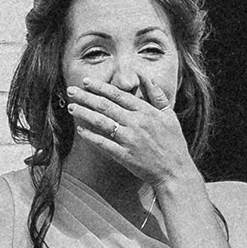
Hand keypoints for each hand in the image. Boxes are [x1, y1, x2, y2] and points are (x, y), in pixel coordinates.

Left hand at [65, 75, 203, 195]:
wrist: (175, 171)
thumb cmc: (173, 143)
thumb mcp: (170, 115)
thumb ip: (157, 95)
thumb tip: (145, 76)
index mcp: (146, 111)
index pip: (119, 95)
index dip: (101, 87)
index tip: (87, 81)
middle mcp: (136, 123)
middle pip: (106, 106)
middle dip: (86, 97)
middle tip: (71, 90)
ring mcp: (129, 139)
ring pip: (102, 122)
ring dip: (84, 113)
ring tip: (71, 107)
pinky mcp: (124, 155)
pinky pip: (103, 143)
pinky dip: (91, 136)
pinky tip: (80, 130)